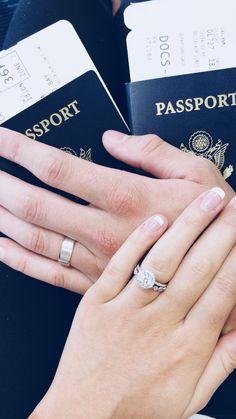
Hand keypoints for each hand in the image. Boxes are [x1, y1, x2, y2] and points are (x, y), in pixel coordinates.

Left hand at [0, 128, 233, 294]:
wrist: (230, 273)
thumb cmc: (216, 222)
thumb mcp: (196, 173)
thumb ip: (151, 151)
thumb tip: (112, 138)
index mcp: (127, 197)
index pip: (60, 169)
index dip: (23, 150)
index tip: (0, 138)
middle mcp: (106, 231)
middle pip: (37, 205)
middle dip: (2, 184)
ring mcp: (98, 261)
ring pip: (36, 239)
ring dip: (3, 218)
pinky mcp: (98, 286)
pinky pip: (49, 274)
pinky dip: (19, 259)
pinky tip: (1, 246)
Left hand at [30, 190, 235, 418]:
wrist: (84, 417)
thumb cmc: (137, 408)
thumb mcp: (190, 396)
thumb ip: (222, 361)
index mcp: (187, 347)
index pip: (224, 292)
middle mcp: (160, 324)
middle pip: (199, 268)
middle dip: (222, 232)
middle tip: (235, 205)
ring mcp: (126, 311)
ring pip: (163, 260)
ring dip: (188, 226)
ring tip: (206, 199)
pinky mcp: (96, 304)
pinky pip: (120, 266)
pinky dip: (139, 241)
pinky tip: (157, 219)